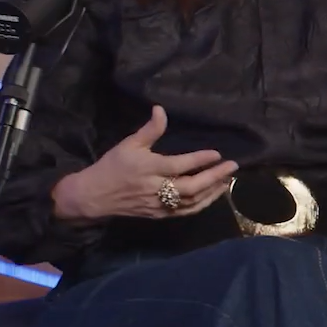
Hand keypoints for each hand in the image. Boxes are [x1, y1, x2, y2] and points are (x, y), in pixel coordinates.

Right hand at [51, 106, 237, 221]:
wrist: (94, 196)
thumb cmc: (113, 166)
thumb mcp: (128, 144)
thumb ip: (149, 129)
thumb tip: (161, 110)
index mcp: (148, 169)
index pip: (179, 165)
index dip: (199, 160)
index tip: (217, 153)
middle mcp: (156, 188)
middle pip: (191, 186)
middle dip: (214, 177)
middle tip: (232, 166)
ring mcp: (159, 205)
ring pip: (191, 202)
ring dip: (212, 192)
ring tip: (227, 180)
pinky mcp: (159, 216)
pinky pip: (185, 212)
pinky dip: (202, 204)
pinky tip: (213, 195)